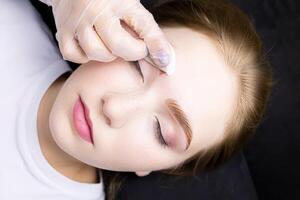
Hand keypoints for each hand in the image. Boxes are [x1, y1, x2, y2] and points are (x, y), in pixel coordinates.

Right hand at [48, 0, 172, 68]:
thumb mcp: (132, 7)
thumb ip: (148, 31)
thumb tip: (166, 60)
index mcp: (121, 1)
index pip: (145, 27)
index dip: (158, 48)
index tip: (167, 64)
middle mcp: (97, 10)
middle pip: (117, 45)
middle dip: (130, 53)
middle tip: (132, 48)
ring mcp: (78, 20)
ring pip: (96, 52)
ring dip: (107, 55)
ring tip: (110, 45)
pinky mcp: (62, 30)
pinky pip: (73, 54)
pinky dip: (84, 57)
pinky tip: (92, 48)